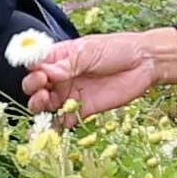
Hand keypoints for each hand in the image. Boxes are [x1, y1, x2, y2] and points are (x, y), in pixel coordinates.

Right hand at [22, 31, 176, 124]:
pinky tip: (52, 129)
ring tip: (44, 103)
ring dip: (40, 107)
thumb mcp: (88, 51)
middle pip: (36, 87)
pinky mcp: (83, 110)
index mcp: (59, 57)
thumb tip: (43, 71)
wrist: (144, 63)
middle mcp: (61, 77)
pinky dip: (55, 127)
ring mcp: (70, 94)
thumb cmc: (116, 49)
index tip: (37, 72)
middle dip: (33, 88)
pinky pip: (64, 121)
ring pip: (46, 105)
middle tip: (42, 87)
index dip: (31, 70)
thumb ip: (66, 64)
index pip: (35, 65)